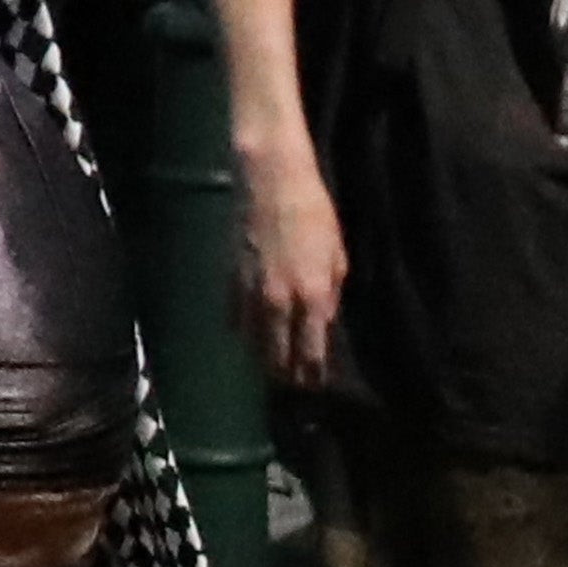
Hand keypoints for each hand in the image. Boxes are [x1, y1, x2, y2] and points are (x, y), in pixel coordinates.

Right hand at [240, 145, 347, 393]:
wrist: (271, 181)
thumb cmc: (313, 214)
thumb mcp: (337, 256)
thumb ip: (329, 296)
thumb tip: (322, 324)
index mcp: (312, 297)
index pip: (311, 352)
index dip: (312, 374)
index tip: (314, 384)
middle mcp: (279, 303)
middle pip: (278, 355)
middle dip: (286, 373)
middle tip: (291, 383)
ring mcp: (251, 293)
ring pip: (252, 342)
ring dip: (262, 357)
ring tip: (270, 367)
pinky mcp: (230, 279)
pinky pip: (234, 317)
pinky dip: (241, 330)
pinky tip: (246, 336)